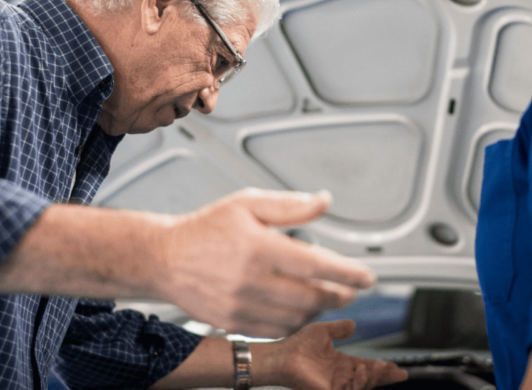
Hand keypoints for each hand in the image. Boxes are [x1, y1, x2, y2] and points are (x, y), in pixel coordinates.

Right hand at [153, 188, 376, 337]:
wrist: (164, 258)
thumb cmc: (205, 228)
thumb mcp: (247, 203)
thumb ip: (289, 205)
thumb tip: (323, 202)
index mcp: (258, 246)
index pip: (316, 264)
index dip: (348, 272)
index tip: (367, 277)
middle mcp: (251, 279)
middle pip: (311, 296)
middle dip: (339, 295)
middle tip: (351, 290)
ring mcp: (241, 305)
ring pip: (296, 317)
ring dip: (318, 309)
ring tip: (325, 297)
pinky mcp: (233, 323)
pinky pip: (275, 330)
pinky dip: (295, 323)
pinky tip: (300, 310)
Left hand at [256, 320, 408, 389]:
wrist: (283, 355)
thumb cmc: (297, 345)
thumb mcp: (323, 331)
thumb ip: (339, 329)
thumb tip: (354, 324)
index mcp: (340, 365)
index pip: (366, 369)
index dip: (382, 370)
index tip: (398, 368)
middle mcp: (340, 378)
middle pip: (369, 380)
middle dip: (384, 377)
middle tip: (398, 372)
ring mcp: (335, 386)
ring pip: (362, 386)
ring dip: (372, 378)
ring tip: (375, 367)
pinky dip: (359, 383)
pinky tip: (361, 370)